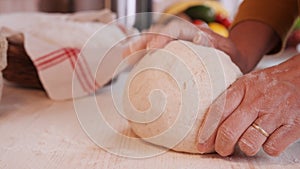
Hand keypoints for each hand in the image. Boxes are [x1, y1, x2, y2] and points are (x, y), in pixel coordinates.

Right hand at [123, 18, 244, 66]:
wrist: (232, 57)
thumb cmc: (231, 56)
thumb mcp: (229, 52)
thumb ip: (218, 48)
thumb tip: (202, 42)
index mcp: (195, 32)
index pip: (175, 29)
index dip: (162, 35)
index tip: (152, 47)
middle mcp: (183, 35)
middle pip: (159, 33)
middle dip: (143, 41)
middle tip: (129, 52)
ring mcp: (177, 43)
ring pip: (154, 41)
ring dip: (139, 48)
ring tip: (125, 56)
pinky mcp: (173, 52)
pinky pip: (156, 52)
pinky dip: (144, 56)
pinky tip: (132, 62)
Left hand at [197, 54, 299, 155]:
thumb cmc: (271, 84)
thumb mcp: (247, 83)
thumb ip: (230, 100)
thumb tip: (209, 125)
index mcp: (242, 88)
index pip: (218, 112)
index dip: (207, 132)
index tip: (202, 144)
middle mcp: (256, 101)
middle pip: (229, 131)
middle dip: (221, 147)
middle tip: (222, 150)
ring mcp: (275, 113)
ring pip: (249, 143)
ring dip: (245, 148)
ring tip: (248, 143)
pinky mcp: (293, 126)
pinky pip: (272, 148)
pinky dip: (268, 148)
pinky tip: (268, 139)